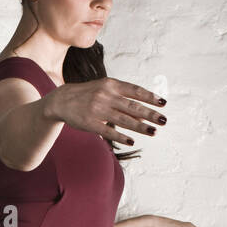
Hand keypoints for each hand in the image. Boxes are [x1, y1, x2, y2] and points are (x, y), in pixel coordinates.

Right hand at [47, 77, 165, 144]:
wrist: (61, 100)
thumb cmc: (88, 95)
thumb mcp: (104, 90)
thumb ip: (123, 99)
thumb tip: (143, 114)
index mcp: (110, 84)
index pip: (135, 90)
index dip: (150, 97)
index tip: (163, 103)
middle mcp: (105, 95)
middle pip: (132, 106)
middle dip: (150, 114)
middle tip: (164, 120)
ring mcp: (97, 109)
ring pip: (123, 119)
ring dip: (140, 126)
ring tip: (153, 132)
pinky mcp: (90, 123)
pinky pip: (108, 131)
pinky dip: (121, 136)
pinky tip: (132, 141)